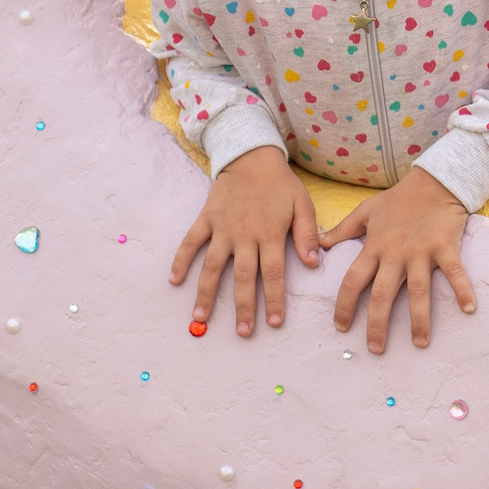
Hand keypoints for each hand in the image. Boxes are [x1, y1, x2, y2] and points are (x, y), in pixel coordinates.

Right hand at [167, 146, 318, 336]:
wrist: (251, 156)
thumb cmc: (280, 185)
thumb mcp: (302, 204)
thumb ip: (307, 235)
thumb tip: (313, 264)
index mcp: (270, 233)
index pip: (272, 273)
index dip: (273, 299)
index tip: (273, 323)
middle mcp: (244, 235)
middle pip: (242, 276)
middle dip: (242, 306)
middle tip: (242, 332)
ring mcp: (222, 228)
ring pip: (212, 265)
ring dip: (205, 292)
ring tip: (200, 318)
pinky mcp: (206, 219)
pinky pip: (191, 242)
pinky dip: (181, 260)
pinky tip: (174, 280)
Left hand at [321, 168, 477, 353]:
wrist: (434, 181)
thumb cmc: (400, 198)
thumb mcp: (366, 211)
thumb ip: (343, 229)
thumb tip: (319, 245)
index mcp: (375, 247)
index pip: (353, 280)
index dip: (345, 305)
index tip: (341, 326)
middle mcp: (395, 254)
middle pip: (382, 294)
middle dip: (377, 324)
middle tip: (376, 349)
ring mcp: (421, 252)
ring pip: (418, 291)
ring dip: (419, 319)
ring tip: (419, 343)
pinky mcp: (445, 247)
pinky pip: (454, 272)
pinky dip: (462, 289)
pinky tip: (469, 309)